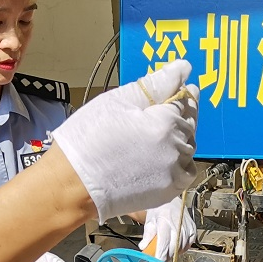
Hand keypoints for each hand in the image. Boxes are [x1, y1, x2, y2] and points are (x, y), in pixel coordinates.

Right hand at [51, 58, 197, 223]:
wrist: (73, 185)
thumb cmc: (88, 139)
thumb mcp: (118, 102)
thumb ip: (155, 84)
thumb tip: (183, 68)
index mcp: (165, 123)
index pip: (185, 102)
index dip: (182, 94)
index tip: (179, 90)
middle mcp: (176, 149)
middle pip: (189, 125)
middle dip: (181, 116)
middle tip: (164, 113)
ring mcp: (173, 174)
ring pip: (188, 149)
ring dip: (180, 139)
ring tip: (158, 136)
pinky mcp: (167, 193)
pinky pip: (184, 173)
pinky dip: (179, 163)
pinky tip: (161, 157)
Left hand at [138, 197, 195, 259]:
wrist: (172, 201)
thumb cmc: (159, 211)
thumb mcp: (150, 221)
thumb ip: (147, 235)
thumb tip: (143, 247)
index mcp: (165, 222)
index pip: (164, 243)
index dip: (161, 255)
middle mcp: (178, 225)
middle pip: (174, 248)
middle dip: (166, 256)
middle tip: (160, 257)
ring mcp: (187, 227)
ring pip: (182, 248)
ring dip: (174, 253)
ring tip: (167, 250)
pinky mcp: (193, 229)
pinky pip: (189, 244)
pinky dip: (182, 248)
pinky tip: (176, 246)